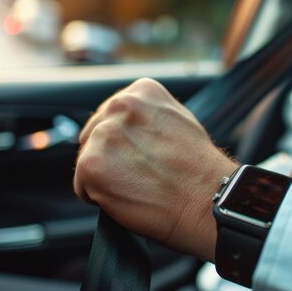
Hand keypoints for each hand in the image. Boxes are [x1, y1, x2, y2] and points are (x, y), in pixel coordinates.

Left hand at [73, 78, 237, 261]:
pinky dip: (99, 198)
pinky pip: (82, 186)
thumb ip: (147, 116)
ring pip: (88, 161)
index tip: (143, 156)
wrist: (209, 199)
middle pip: (94, 136)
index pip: (111, 116)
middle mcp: (119, 105)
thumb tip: (124, 125)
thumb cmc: (200, 169)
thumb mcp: (177, 120)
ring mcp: (103, 135)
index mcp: (141, 91)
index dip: (124, 143)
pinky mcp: (91, 165)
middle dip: (111, 158)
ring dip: (106, 178)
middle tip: (142, 176)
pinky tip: (129, 197)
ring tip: (139, 186)